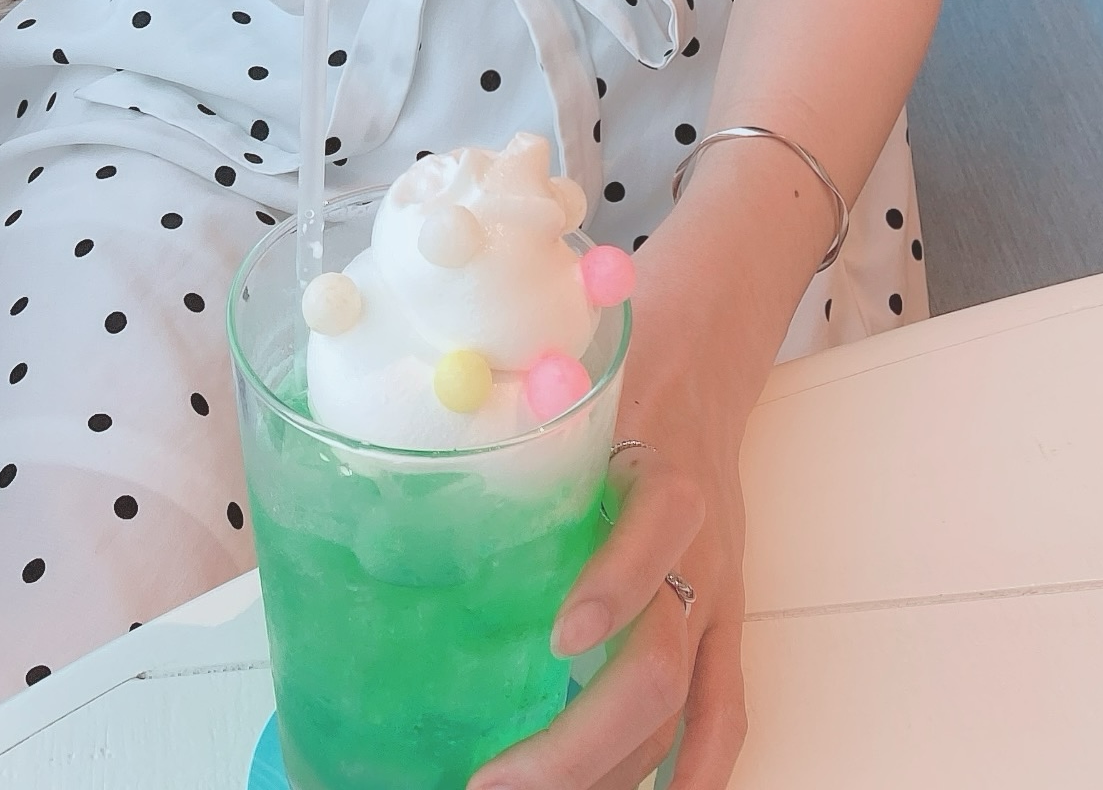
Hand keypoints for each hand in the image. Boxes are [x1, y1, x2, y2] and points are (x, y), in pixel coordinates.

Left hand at [469, 317, 752, 789]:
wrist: (704, 356)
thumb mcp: (566, 386)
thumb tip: (376, 483)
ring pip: (681, 702)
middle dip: (580, 739)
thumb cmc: (614, 378)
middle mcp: (697, 543)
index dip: (613, 586)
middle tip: (493, 782)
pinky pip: (726, 713)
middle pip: (659, 657)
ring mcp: (717, 592)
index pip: (656, 528)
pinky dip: (696, 773)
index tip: (557, 639)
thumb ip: (505, 432)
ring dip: (610, 772)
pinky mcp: (727, 624)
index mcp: (655, 471)